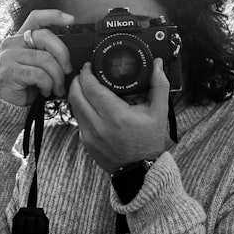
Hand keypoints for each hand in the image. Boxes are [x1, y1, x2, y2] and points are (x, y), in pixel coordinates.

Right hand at [0, 9, 73, 105]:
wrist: (6, 103)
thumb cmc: (24, 84)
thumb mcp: (37, 64)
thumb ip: (47, 53)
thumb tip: (69, 55)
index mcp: (20, 38)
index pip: (36, 17)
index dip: (54, 16)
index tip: (71, 20)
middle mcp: (12, 43)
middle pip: (45, 37)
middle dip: (62, 54)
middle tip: (67, 70)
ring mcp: (9, 56)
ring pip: (45, 59)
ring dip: (57, 77)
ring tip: (56, 87)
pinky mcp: (10, 71)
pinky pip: (39, 75)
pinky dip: (47, 85)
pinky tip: (45, 90)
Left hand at [69, 58, 169, 172]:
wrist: (140, 169)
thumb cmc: (149, 141)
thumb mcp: (159, 112)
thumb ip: (159, 85)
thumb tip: (157, 64)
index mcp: (116, 115)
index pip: (91, 87)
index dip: (87, 73)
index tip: (90, 66)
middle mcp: (99, 125)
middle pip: (76, 95)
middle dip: (78, 80)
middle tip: (85, 73)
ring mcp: (89, 135)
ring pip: (74, 106)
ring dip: (77, 93)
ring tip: (86, 86)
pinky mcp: (85, 142)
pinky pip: (78, 119)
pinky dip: (81, 109)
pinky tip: (91, 105)